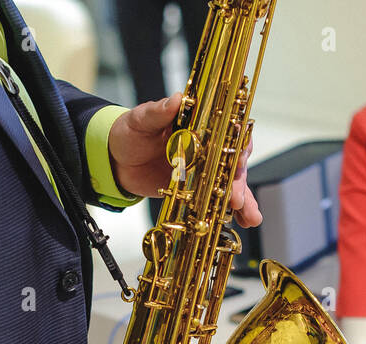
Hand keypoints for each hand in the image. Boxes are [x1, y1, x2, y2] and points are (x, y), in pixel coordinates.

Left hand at [108, 92, 262, 227]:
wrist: (116, 161)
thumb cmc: (130, 134)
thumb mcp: (140, 120)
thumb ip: (157, 112)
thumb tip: (175, 100)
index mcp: (199, 123)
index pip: (228, 128)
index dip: (238, 142)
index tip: (239, 156)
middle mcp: (207, 145)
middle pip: (233, 159)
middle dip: (238, 179)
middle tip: (236, 196)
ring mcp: (204, 168)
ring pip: (231, 182)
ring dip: (243, 198)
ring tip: (249, 215)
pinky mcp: (198, 187)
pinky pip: (218, 199)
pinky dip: (231, 211)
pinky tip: (245, 221)